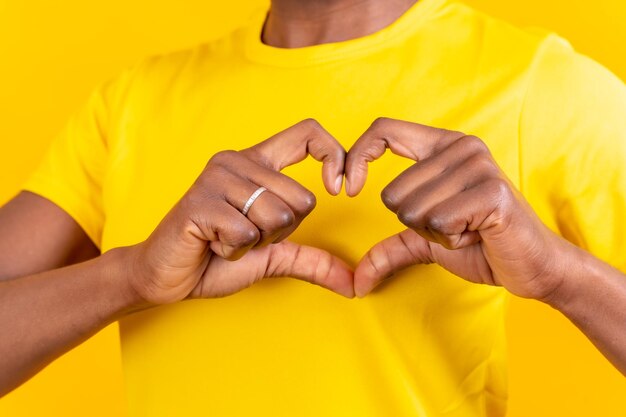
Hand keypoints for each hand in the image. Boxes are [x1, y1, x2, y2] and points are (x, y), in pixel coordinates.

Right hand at [128, 119, 353, 304]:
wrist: (165, 275)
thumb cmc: (215, 258)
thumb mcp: (273, 256)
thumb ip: (312, 260)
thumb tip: (354, 283)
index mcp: (257, 162)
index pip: (307, 133)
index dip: (334, 155)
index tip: (341, 188)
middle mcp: (237, 160)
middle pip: (303, 199)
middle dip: (280, 232)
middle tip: (244, 234)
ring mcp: (217, 178)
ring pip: (278, 217)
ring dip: (256, 242)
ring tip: (225, 238)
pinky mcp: (200, 202)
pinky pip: (247, 233)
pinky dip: (234, 251)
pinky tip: (211, 245)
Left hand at [345, 118, 570, 300]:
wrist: (532, 266)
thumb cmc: (481, 245)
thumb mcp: (426, 242)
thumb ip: (389, 250)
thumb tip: (356, 282)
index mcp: (443, 146)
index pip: (384, 130)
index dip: (357, 157)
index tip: (348, 188)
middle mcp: (461, 147)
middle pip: (392, 192)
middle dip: (415, 223)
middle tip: (453, 225)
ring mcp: (479, 166)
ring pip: (412, 210)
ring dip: (434, 234)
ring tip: (467, 229)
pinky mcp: (492, 192)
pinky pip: (438, 223)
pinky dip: (451, 241)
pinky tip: (477, 235)